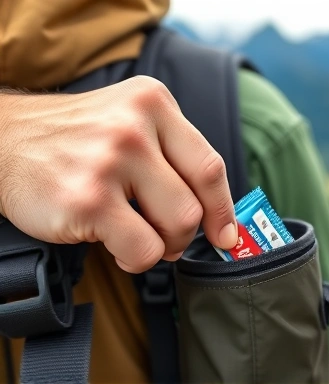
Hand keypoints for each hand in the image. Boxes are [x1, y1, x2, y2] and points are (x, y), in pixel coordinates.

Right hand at [0, 76, 237, 272]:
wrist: (4, 141)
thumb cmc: (75, 139)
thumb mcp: (129, 121)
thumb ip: (172, 155)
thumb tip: (214, 214)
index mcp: (153, 103)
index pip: (210, 165)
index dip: (223, 208)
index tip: (225, 234)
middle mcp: (134, 126)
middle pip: (195, 204)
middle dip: (184, 234)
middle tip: (165, 237)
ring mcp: (109, 161)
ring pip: (175, 229)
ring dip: (161, 246)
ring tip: (136, 237)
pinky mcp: (87, 199)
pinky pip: (142, 250)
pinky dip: (135, 258)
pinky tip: (113, 242)